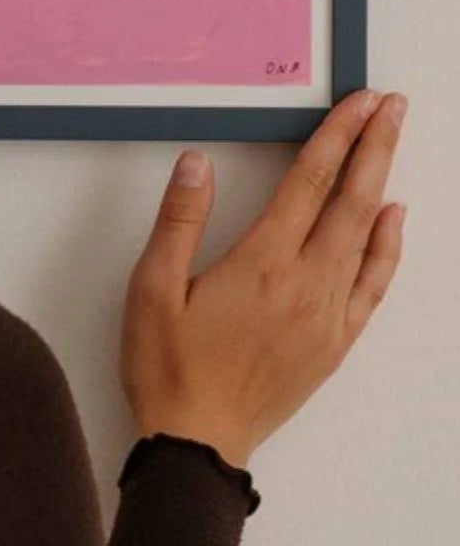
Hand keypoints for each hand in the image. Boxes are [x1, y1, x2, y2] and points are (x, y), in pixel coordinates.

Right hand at [122, 89, 407, 468]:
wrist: (198, 443)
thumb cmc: (168, 367)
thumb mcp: (152, 289)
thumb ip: (178, 222)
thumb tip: (197, 164)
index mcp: (261, 265)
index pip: (309, 182)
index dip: (336, 136)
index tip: (358, 102)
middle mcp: (304, 285)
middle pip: (350, 200)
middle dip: (373, 146)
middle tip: (390, 105)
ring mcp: (326, 316)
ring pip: (366, 237)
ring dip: (382, 183)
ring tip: (392, 143)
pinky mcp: (333, 343)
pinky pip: (372, 285)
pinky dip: (388, 247)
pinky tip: (393, 220)